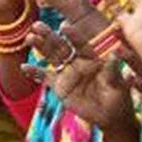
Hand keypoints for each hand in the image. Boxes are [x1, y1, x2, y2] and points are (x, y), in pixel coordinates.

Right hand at [22, 22, 136, 131]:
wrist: (109, 116)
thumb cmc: (117, 96)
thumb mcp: (117, 84)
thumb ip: (113, 69)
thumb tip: (116, 53)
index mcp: (92, 56)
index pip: (81, 43)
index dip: (73, 35)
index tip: (64, 26)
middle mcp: (77, 61)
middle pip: (61, 46)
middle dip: (49, 35)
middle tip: (37, 25)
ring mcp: (66, 72)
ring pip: (51, 57)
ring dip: (40, 47)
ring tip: (30, 39)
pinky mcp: (58, 85)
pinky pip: (44, 77)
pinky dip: (34, 73)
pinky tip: (24, 68)